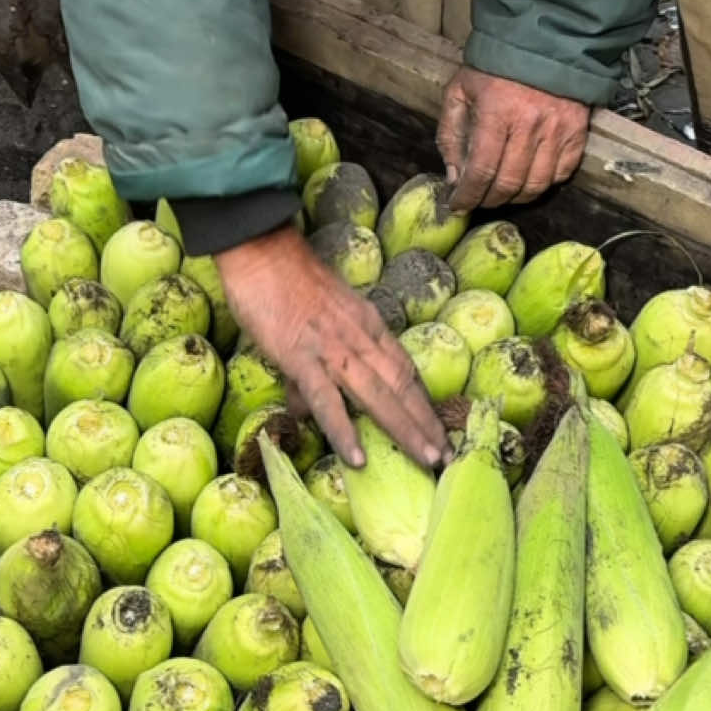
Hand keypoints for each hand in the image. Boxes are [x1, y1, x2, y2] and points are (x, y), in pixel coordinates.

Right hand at [215, 224, 447, 470]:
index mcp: (368, 324)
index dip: (423, 401)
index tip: (440, 428)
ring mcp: (334, 348)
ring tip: (427, 460)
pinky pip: (327, 400)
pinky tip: (357, 458)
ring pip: (379, 395)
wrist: (263, 250)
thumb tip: (306, 408)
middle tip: (448, 457)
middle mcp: (361, 337)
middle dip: (426, 423)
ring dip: (405, 429)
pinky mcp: (303, 357)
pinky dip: (344, 430)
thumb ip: (316, 362)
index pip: (405, 368)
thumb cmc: (285, 278)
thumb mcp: (320, 315)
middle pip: (402, 385)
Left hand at [437, 65, 589, 210]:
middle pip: (509, 183)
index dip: (468, 195)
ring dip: (516, 197)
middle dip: (489, 200)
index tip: (458, 206)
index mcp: (497, 112)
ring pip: (536, 184)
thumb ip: (451, 134)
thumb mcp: (459, 92)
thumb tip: (454, 177)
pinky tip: (528, 179)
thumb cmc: (494, 68)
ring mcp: (558, 129)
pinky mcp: (578, 132)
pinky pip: (561, 173)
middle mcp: (530, 124)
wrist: (542, 42)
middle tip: (478, 201)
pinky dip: (544, 183)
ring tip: (502, 194)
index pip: (482, 171)